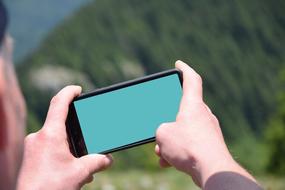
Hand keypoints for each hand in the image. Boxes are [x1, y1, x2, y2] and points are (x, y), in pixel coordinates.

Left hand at [17, 86, 111, 189]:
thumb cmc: (52, 188)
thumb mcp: (80, 172)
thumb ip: (97, 161)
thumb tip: (108, 159)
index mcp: (50, 135)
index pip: (59, 103)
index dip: (70, 92)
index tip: (78, 89)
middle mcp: (38, 137)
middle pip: (59, 122)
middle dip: (75, 128)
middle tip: (86, 135)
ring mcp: (32, 147)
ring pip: (55, 137)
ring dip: (69, 145)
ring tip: (80, 161)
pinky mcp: (30, 157)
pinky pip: (48, 147)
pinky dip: (61, 152)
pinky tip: (71, 168)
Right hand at [155, 61, 256, 187]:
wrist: (212, 170)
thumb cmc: (188, 147)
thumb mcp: (162, 135)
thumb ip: (161, 130)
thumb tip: (166, 137)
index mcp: (193, 105)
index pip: (192, 80)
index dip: (184, 70)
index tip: (179, 64)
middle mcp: (203, 115)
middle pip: (182, 110)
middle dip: (168, 121)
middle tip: (159, 130)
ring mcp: (208, 130)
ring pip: (184, 130)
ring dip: (171, 140)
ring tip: (162, 153)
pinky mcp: (209, 145)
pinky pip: (190, 143)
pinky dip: (179, 150)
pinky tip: (169, 162)